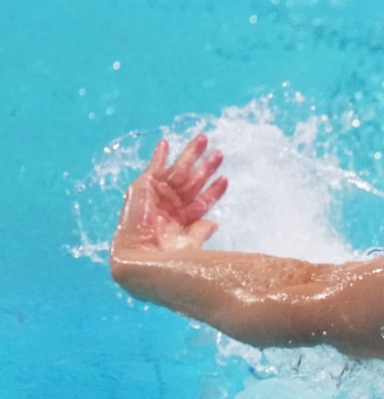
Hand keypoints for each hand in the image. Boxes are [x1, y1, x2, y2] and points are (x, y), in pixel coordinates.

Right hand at [112, 134, 227, 254]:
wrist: (142, 259)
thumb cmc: (167, 258)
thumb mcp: (190, 243)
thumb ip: (200, 231)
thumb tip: (213, 224)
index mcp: (181, 219)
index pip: (202, 200)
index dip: (214, 190)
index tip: (225, 179)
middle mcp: (170, 205)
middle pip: (193, 182)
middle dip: (206, 166)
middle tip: (219, 152)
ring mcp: (157, 195)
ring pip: (179, 171)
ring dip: (190, 155)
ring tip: (204, 139)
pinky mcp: (143, 188)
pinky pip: (153, 168)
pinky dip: (158, 156)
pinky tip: (165, 144)